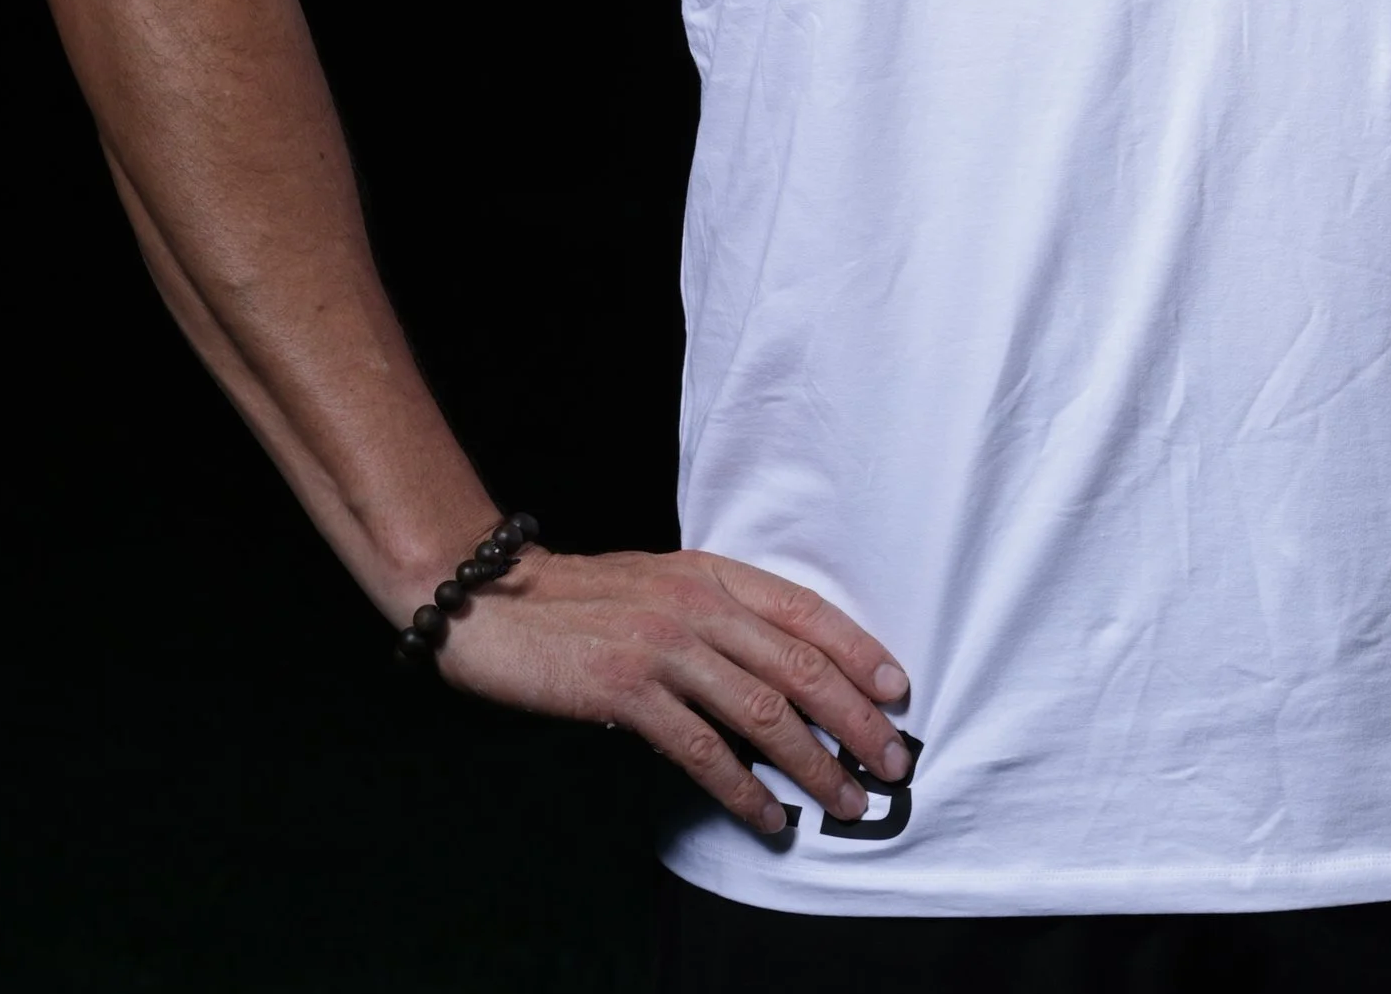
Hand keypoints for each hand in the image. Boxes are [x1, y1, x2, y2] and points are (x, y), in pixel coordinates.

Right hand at [435, 545, 913, 831]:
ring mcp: (663, 647)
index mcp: (712, 574)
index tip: (897, 690)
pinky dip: (744, 790)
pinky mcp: (626, 692)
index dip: (859, 651)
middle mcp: (698, 604)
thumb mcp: (661, 585)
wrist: (492, 601)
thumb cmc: (582, 599)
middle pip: (798, 667)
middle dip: (855, 719)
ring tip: (846, 801)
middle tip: (892, 762)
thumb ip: (715, 614)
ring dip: (813, 764)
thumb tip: (780, 670)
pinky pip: (702, 751)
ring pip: (762, 713)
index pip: (806, 610)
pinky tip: (770, 817)